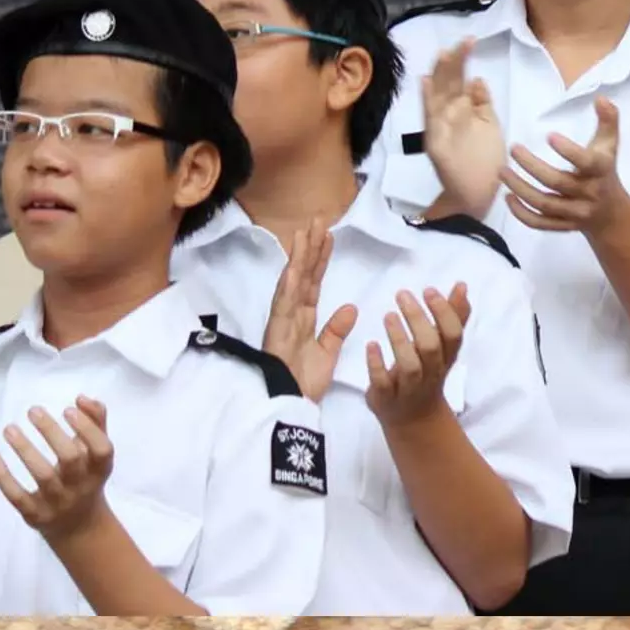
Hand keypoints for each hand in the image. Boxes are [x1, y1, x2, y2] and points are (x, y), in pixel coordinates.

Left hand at [0, 397, 112, 541]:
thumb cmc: (87, 478)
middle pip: (70, 459)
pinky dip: (4, 477)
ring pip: (43, 475)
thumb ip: (96, 423)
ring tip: (9, 428)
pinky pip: (18, 496)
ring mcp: (57, 502)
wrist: (78, 527)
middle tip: (33, 410)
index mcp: (99, 470)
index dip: (87, 429)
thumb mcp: (97, 454)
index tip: (68, 409)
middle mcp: (81, 486)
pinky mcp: (35, 515)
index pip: (101, 449)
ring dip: (25, 449)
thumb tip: (82, 398)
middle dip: (51, 432)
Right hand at [263, 220, 358, 401]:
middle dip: (310, 248)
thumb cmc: (305, 384)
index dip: (321, 259)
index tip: (328, 237)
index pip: (314, 282)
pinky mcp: (277, 330)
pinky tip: (294, 266)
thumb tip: (351, 306)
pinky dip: (289, 283)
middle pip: (303, 274)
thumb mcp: (328, 354)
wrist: (290, 408)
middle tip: (318, 220)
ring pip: (293, 281)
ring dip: (299, 257)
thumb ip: (337, 330)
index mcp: (304, 318)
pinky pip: (284, 303)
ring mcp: (283, 319)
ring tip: (306, 231)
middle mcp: (292, 313)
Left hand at [365, 285, 470, 427]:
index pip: (453, 335)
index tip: (428, 290)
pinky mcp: (386, 399)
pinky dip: (376, 364)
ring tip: (388, 315)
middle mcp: (431, 374)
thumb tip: (462, 285)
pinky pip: (383, 384)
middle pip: (431, 348)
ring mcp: (409, 388)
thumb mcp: (443, 348)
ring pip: (410, 367)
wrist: (414, 421)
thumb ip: (453, 316)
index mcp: (446, 358)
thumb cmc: (428, 372)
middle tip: (402, 295)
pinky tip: (371, 344)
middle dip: (418, 320)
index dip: (444, 312)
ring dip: (399, 340)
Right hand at [421, 40, 504, 215]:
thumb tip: (477, 78)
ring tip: (443, 54)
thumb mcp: (489, 126)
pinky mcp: (436, 144)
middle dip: (453, 62)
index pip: (460, 79)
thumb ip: (483, 103)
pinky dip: (427, 102)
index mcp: (462, 110)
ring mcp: (441, 129)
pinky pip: (431, 120)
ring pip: (438, 96)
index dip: (462, 61)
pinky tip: (426, 84)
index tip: (470, 40)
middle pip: (448, 83)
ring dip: (439, 75)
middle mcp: (449, 116)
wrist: (477, 196)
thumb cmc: (485, 161)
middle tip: (462, 42)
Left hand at [499, 97, 629, 237]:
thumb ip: (608, 120)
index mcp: (600, 170)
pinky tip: (508, 196)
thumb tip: (601, 98)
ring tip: (501, 171)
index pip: (586, 162)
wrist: (611, 213)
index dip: (568, 151)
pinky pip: (540, 223)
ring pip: (545, 203)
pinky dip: (522, 213)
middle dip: (532, 166)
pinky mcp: (563, 226)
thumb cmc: (605, 170)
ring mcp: (575, 212)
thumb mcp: (610, 145)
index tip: (549, 136)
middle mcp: (589, 193)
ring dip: (520, 188)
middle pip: (557, 182)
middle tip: (513, 149)